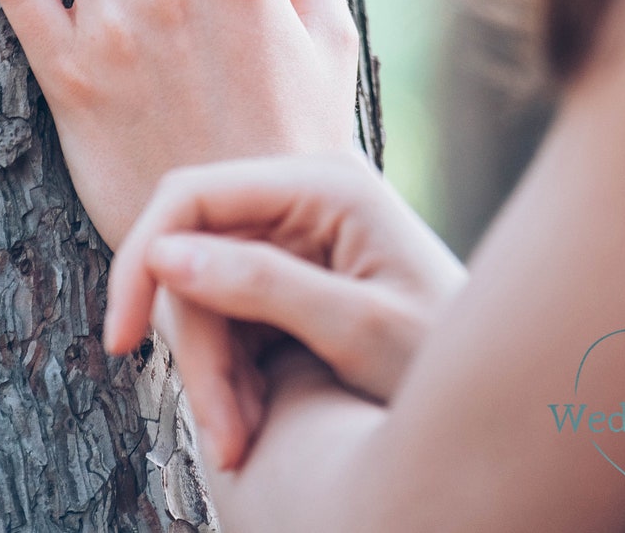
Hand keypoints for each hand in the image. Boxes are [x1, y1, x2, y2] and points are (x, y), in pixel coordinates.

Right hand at [103, 152, 466, 467]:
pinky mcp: (292, 277)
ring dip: (213, 374)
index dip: (142, 258)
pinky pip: (229, 317)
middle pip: (194, 254)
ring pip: (205, 295)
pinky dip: (230, 375)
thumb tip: (165, 254)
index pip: (194, 194)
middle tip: (225, 434)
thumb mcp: (359, 328)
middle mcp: (303, 199)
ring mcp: (296, 237)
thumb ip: (262, 285)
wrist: (507, 393)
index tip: (117, 339)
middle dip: (197, 347)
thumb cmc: (449, 355)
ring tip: (244, 440)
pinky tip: (253, 420)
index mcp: (324, 185)